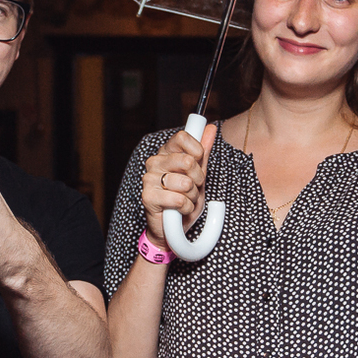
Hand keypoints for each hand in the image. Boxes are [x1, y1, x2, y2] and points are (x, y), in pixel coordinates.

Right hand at [141, 122, 218, 250]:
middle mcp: (155, 162)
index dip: (197, 150)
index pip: (182, 137)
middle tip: (193, 187)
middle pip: (187, 160)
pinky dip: (185, 207)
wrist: (173, 228)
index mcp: (166, 153)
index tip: (199, 162)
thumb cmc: (184, 199)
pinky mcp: (148, 196)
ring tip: (185, 200)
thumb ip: (203, 152)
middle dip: (198, 178)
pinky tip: (179, 209)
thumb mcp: (198, 174)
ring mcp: (149, 179)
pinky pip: (178, 199)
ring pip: (185, 182)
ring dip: (192, 196)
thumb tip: (210, 128)